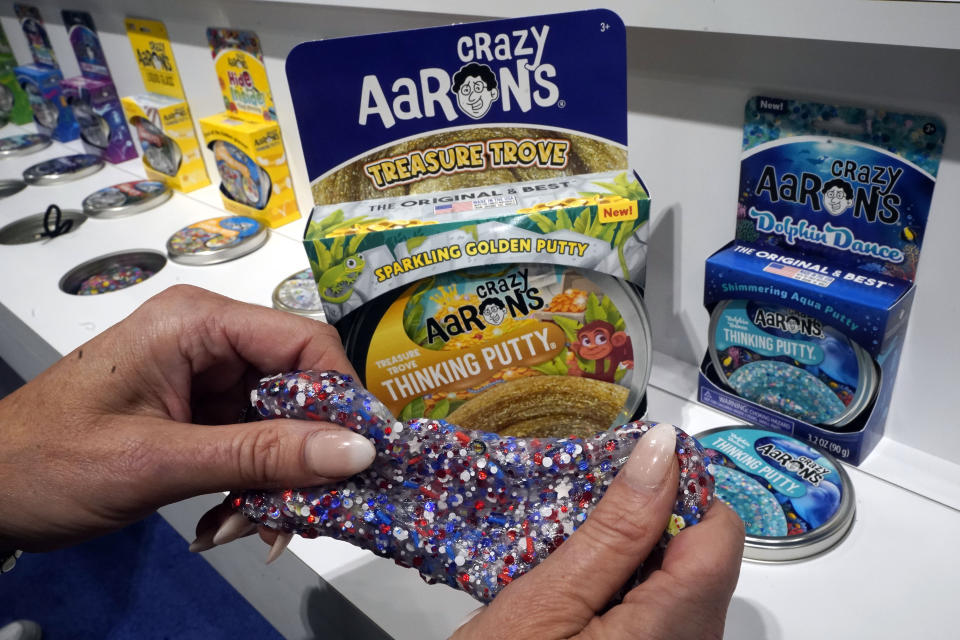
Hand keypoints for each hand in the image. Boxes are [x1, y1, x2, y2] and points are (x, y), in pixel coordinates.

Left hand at [0, 285, 374, 553]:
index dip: (344, 396)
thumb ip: (262, 455)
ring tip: (261, 530)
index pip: (305, 341)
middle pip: (300, 386)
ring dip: (282, 479)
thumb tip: (357, 452)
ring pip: (284, 422)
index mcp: (198, 322)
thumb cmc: (49, 461)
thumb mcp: (160, 461)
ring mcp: (206, 377)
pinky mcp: (202, 411)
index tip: (368, 457)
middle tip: (309, 511)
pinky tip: (238, 521)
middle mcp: (211, 340)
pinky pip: (257, 443)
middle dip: (309, 452)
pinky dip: (257, 486)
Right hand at [452, 424, 744, 639]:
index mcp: (677, 631)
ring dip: (632, 553)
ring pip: (682, 575)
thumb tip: (661, 452)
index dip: (679, 488)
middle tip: (581, 523)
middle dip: (647, 522)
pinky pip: (664, 605)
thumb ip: (615, 526)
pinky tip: (581, 591)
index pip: (720, 530)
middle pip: (703, 552)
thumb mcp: (550, 598)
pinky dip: (627, 584)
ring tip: (573, 560)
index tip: (626, 475)